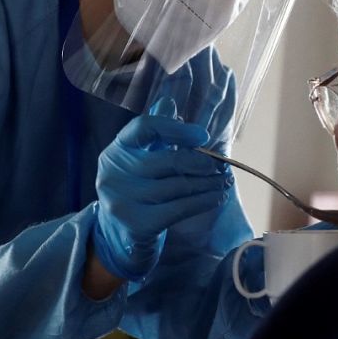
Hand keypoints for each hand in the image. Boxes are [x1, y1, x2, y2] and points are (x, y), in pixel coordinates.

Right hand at [92, 115, 230, 280]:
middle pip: (166, 160)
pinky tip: (216, 198)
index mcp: (117, 148)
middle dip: (200, 162)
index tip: (203, 136)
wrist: (117, 235)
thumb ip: (155, 133)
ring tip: (224, 182)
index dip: (176, 129)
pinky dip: (203, 202)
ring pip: (177, 186)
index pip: (144, 127)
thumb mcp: (142, 158)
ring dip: (208, 184)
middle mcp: (113, 172)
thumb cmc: (137, 189)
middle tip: (221, 166)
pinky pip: (179, 209)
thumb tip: (169, 103)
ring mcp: (122, 199)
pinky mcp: (137, 224)